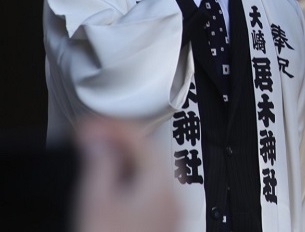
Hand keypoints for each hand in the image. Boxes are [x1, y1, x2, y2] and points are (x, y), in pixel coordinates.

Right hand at [73, 117, 179, 231]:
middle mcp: (175, 195)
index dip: (111, 126)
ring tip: (100, 155)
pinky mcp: (165, 223)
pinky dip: (134, 178)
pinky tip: (115, 183)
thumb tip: (95, 137)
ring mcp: (173, 210)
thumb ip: (97, 165)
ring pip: (153, 169)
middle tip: (94, 136)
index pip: (140, 137)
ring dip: (127, 158)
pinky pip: (153, 189)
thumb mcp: (97, 202)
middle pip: (151, 150)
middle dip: (121, 140)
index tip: (89, 124)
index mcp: (161, 183)